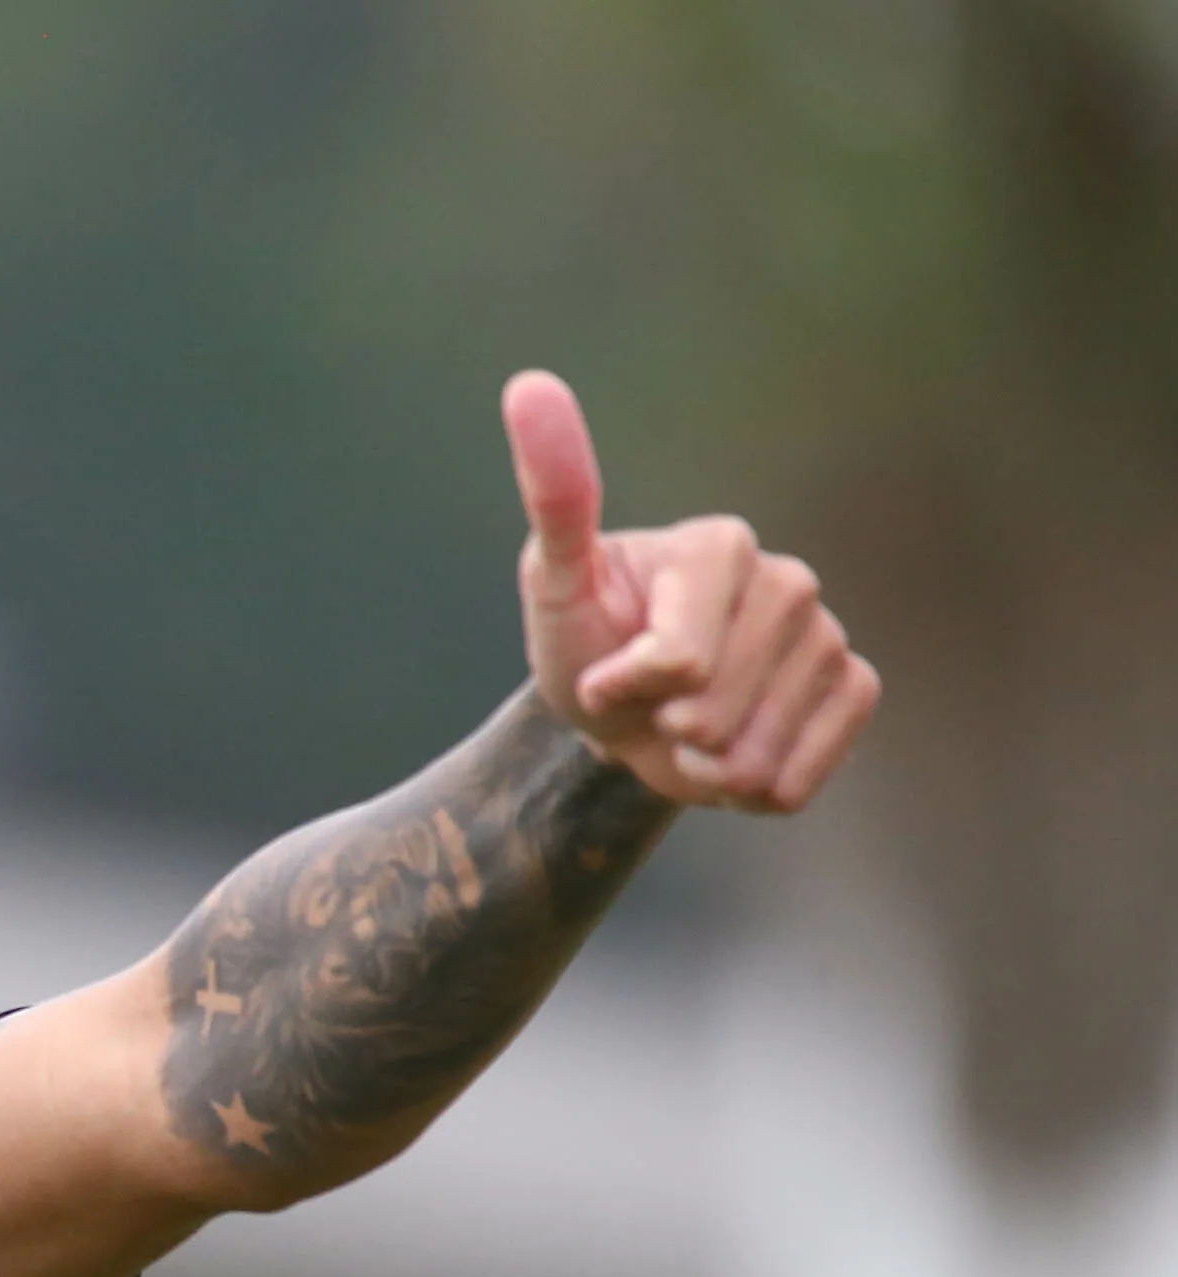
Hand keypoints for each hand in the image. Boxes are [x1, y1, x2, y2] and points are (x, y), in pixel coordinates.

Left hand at [503, 369, 879, 811]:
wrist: (623, 715)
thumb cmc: (585, 641)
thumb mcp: (552, 581)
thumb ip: (554, 493)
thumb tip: (529, 384)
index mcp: (721, 545)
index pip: (674, 661)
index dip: (623, 688)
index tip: (604, 669)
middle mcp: (788, 579)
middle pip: (712, 710)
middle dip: (662, 731)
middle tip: (648, 704)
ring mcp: (827, 634)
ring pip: (754, 751)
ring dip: (701, 767)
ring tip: (684, 730)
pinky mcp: (852, 688)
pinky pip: (803, 771)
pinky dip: (754, 787)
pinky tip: (733, 753)